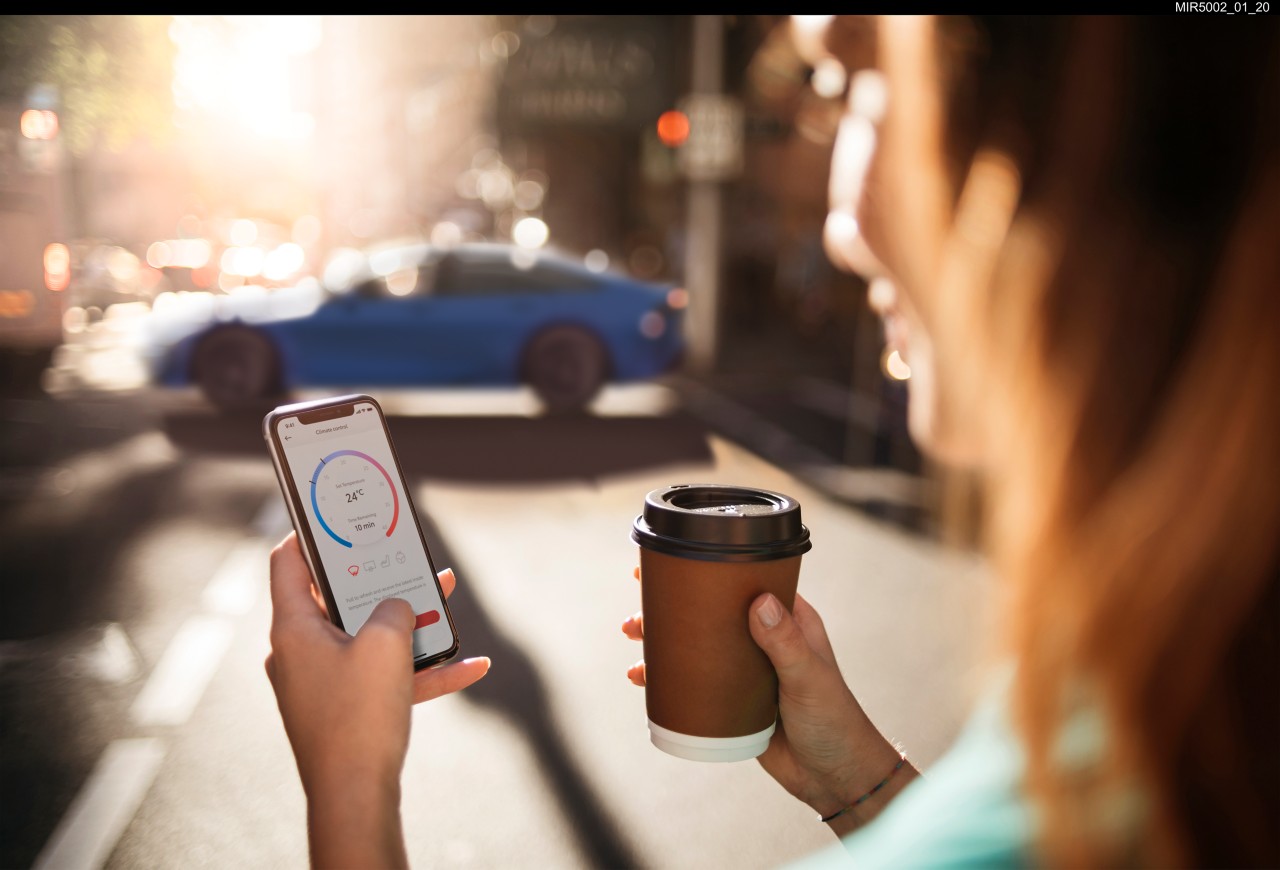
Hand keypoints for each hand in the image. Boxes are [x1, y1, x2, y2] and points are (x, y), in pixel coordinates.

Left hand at [266, 532, 489, 866]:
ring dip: (409, 623)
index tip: (335, 520)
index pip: (287, 564)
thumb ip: (394, 608)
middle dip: (382, 581)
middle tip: (406, 560)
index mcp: (293, 629)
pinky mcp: (345, 709)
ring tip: (446, 606)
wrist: (356, 796)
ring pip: (369, 638)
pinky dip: (421, 670)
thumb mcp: (386, 642)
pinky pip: (385, 678)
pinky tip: (469, 667)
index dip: (309, 535)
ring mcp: (322, 683)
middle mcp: (300, 653)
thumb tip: (396, 606)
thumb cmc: (358, 717)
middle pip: (339, 600)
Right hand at [622, 567, 914, 832]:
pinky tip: (643, 679)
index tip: (674, 561)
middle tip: (639, 614)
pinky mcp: (734, 701)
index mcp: (789, 620)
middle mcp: (764, 639)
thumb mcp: (809, 679)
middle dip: (673, 609)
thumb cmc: (835, 721)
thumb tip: (759, 601)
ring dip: (665, 641)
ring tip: (635, 641)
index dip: (709, 570)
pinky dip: (669, 677)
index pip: (744, 583)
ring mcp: (746, 671)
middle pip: (710, 613)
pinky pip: (696, 682)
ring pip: (697, 646)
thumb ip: (786, 643)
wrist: (835, 778)